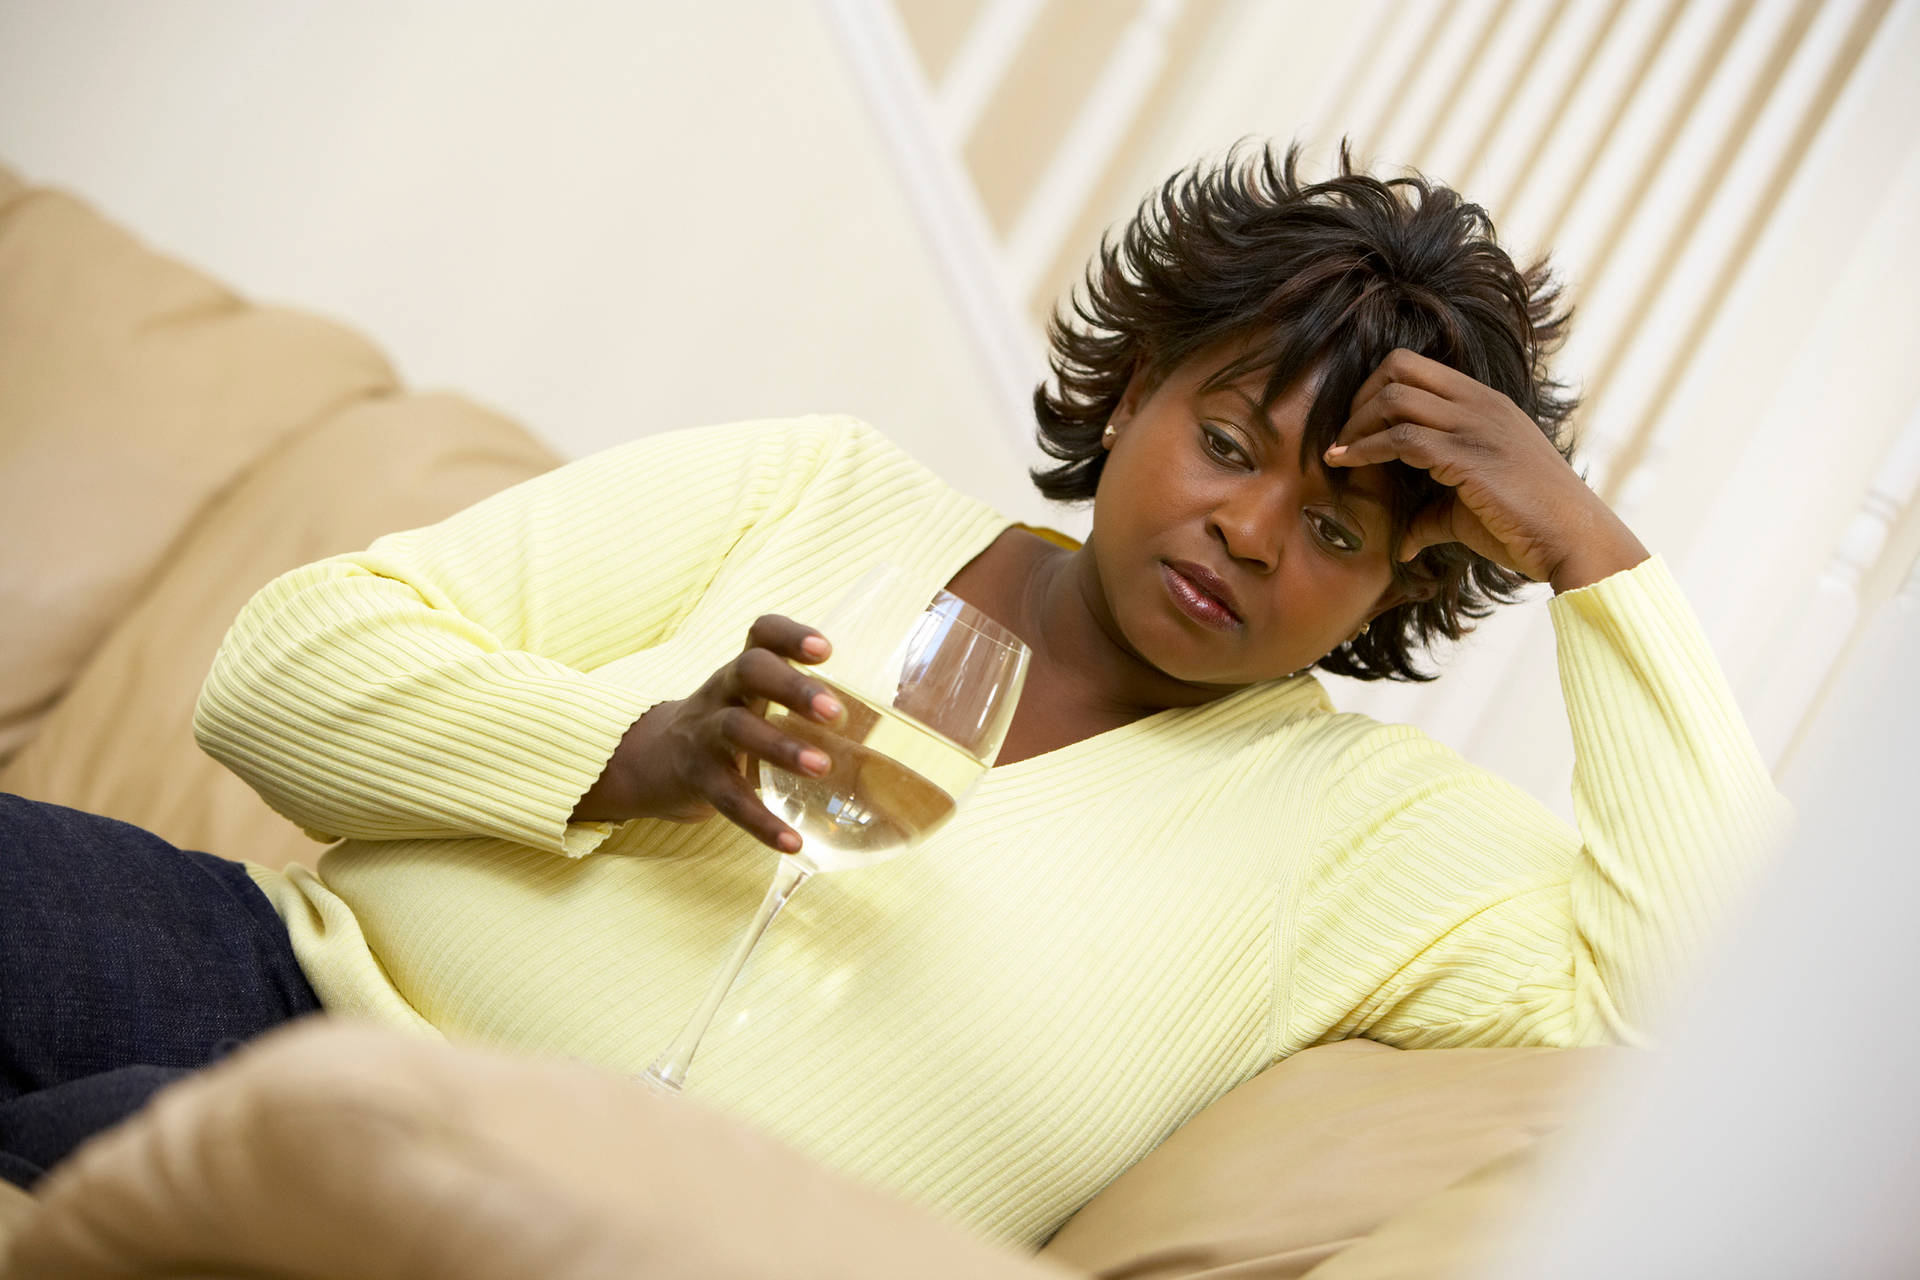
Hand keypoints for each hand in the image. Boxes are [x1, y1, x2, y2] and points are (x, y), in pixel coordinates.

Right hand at [572, 615, 844, 851]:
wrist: (655, 762)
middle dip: (792, 687)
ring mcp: (704, 734)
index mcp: (745, 672)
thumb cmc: (731, 727)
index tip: (825, 650)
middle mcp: (722, 693)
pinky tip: (791, 841)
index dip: (790, 635)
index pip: (762, 634)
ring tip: (821, 767)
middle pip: (749, 670)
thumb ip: (810, 712)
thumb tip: (902, 741)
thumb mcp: (759, 704)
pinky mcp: (696, 778)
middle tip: (835, 713)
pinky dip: (760, 822)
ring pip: (736, 729)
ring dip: (780, 747)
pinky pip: (726, 798)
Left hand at [1323, 349, 1646, 591]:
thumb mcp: (1472, 510)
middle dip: (1359, 398)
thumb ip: (1433, 514)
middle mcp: (1480, 404)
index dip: (1375, 389)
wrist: (1574, 539)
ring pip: (1395, 398)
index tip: (1355, 425)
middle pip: (1399, 367)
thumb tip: (1403, 543)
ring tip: (1336, 454)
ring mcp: (1475, 426)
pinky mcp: (1468, 456)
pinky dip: (1364, 450)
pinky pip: (1401, 439)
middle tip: (1341, 436)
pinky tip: (1345, 464)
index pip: (1416, 366)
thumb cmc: (1528, 526)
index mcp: (1485, 403)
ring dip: (1356, 425)